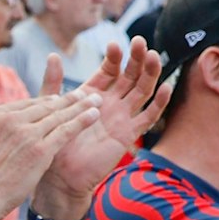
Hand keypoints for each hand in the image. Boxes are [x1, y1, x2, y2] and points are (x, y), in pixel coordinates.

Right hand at [0, 67, 102, 219]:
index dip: (46, 102)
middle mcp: (11, 119)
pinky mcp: (40, 150)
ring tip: (95, 100)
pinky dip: (82, 121)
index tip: (59, 101)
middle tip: (84, 94)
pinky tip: (94, 115)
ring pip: (59, 115)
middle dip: (67, 99)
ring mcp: (26, 134)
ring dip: (81, 106)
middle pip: (45, 105)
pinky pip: (66, 130)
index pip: (27, 104)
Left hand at [38, 35, 168, 205]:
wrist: (60, 177)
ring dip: (150, 73)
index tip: (114, 45)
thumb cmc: (54, 144)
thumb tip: (53, 55)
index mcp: (93, 94)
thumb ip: (53, 83)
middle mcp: (110, 102)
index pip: (109, 69)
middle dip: (136, 58)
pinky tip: (166, 86)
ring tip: (153, 56)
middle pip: (130, 75)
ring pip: (142, 90)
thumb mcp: (52, 109)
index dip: (114, 57)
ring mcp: (122, 116)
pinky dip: (160, 102)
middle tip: (139, 42)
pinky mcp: (129, 133)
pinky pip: (149, 116)